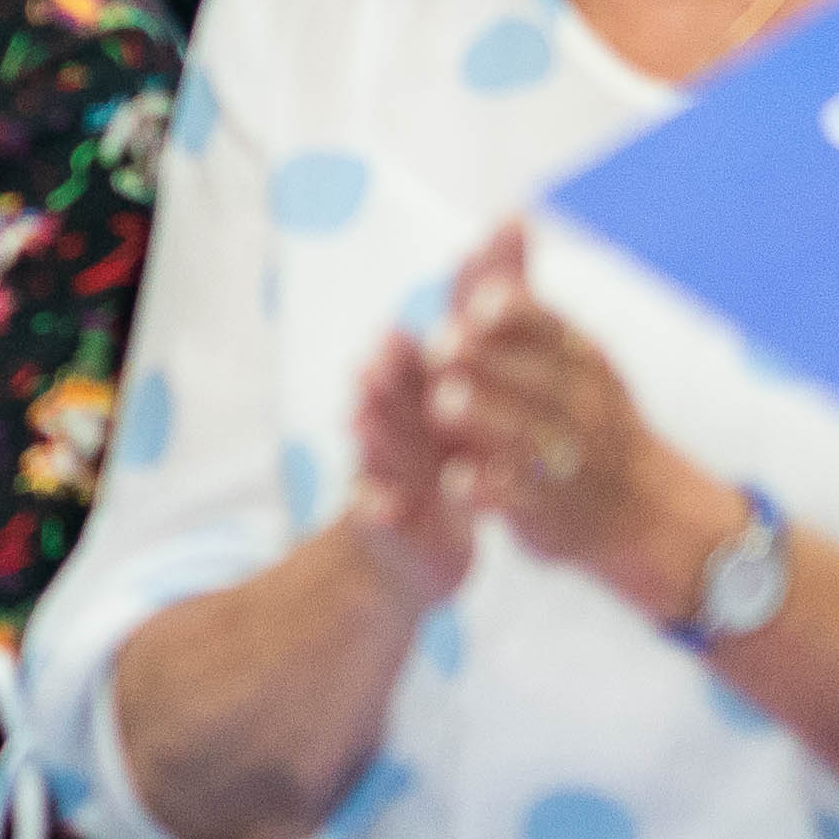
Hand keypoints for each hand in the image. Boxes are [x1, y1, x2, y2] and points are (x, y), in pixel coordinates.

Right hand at [339, 324, 476, 607]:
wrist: (403, 557)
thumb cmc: (433, 476)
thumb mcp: (447, 424)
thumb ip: (460, 365)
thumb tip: (480, 281)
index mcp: (413, 416)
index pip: (404, 376)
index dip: (397, 355)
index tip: (394, 331)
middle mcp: (393, 445)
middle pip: (385, 409)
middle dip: (377, 386)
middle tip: (368, 360)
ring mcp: (385, 486)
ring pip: (376, 457)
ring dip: (369, 437)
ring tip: (358, 418)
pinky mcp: (389, 532)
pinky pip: (381, 519)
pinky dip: (379, 511)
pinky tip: (384, 506)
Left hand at [428, 223, 718, 612]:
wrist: (643, 508)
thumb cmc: (588, 411)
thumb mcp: (567, 349)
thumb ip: (521, 290)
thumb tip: (508, 213)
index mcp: (582, 359)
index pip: (552, 328)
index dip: (516, 314)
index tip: (479, 301)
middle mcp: (581, 405)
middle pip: (537, 378)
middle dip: (490, 360)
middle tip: (440, 344)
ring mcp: (569, 460)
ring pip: (528, 436)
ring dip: (487, 417)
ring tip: (443, 401)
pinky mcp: (550, 509)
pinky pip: (521, 498)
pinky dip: (490, 490)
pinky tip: (456, 480)